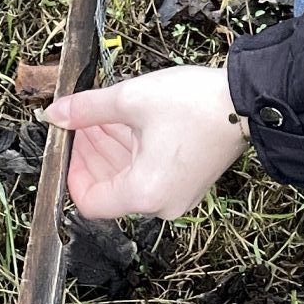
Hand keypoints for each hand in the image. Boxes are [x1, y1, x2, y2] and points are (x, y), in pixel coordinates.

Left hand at [44, 64, 247, 218]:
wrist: (248, 102)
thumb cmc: (193, 104)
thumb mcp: (131, 99)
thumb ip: (86, 110)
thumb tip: (54, 114)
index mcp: (144, 193)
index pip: (88, 201)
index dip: (71, 171)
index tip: (69, 142)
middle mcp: (160, 204)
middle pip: (109, 188)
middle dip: (91, 153)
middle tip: (81, 120)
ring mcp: (177, 196)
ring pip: (129, 178)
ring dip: (111, 148)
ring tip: (102, 115)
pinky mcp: (188, 183)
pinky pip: (150, 174)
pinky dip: (134, 152)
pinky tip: (127, 122)